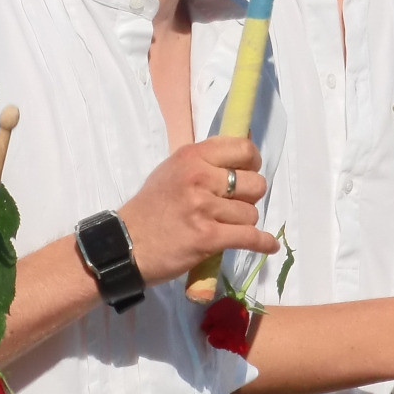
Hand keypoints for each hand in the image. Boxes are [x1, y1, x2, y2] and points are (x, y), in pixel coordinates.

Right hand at [117, 135, 276, 281]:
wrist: (125, 245)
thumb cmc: (151, 208)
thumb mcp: (173, 171)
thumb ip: (205, 162)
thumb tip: (245, 153)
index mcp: (192, 156)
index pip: (243, 149)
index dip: (252, 163)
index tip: (248, 172)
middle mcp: (199, 177)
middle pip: (254, 183)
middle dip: (249, 197)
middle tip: (233, 205)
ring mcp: (204, 208)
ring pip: (251, 213)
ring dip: (243, 223)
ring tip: (225, 227)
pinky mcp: (208, 237)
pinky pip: (249, 237)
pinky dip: (262, 243)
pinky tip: (268, 245)